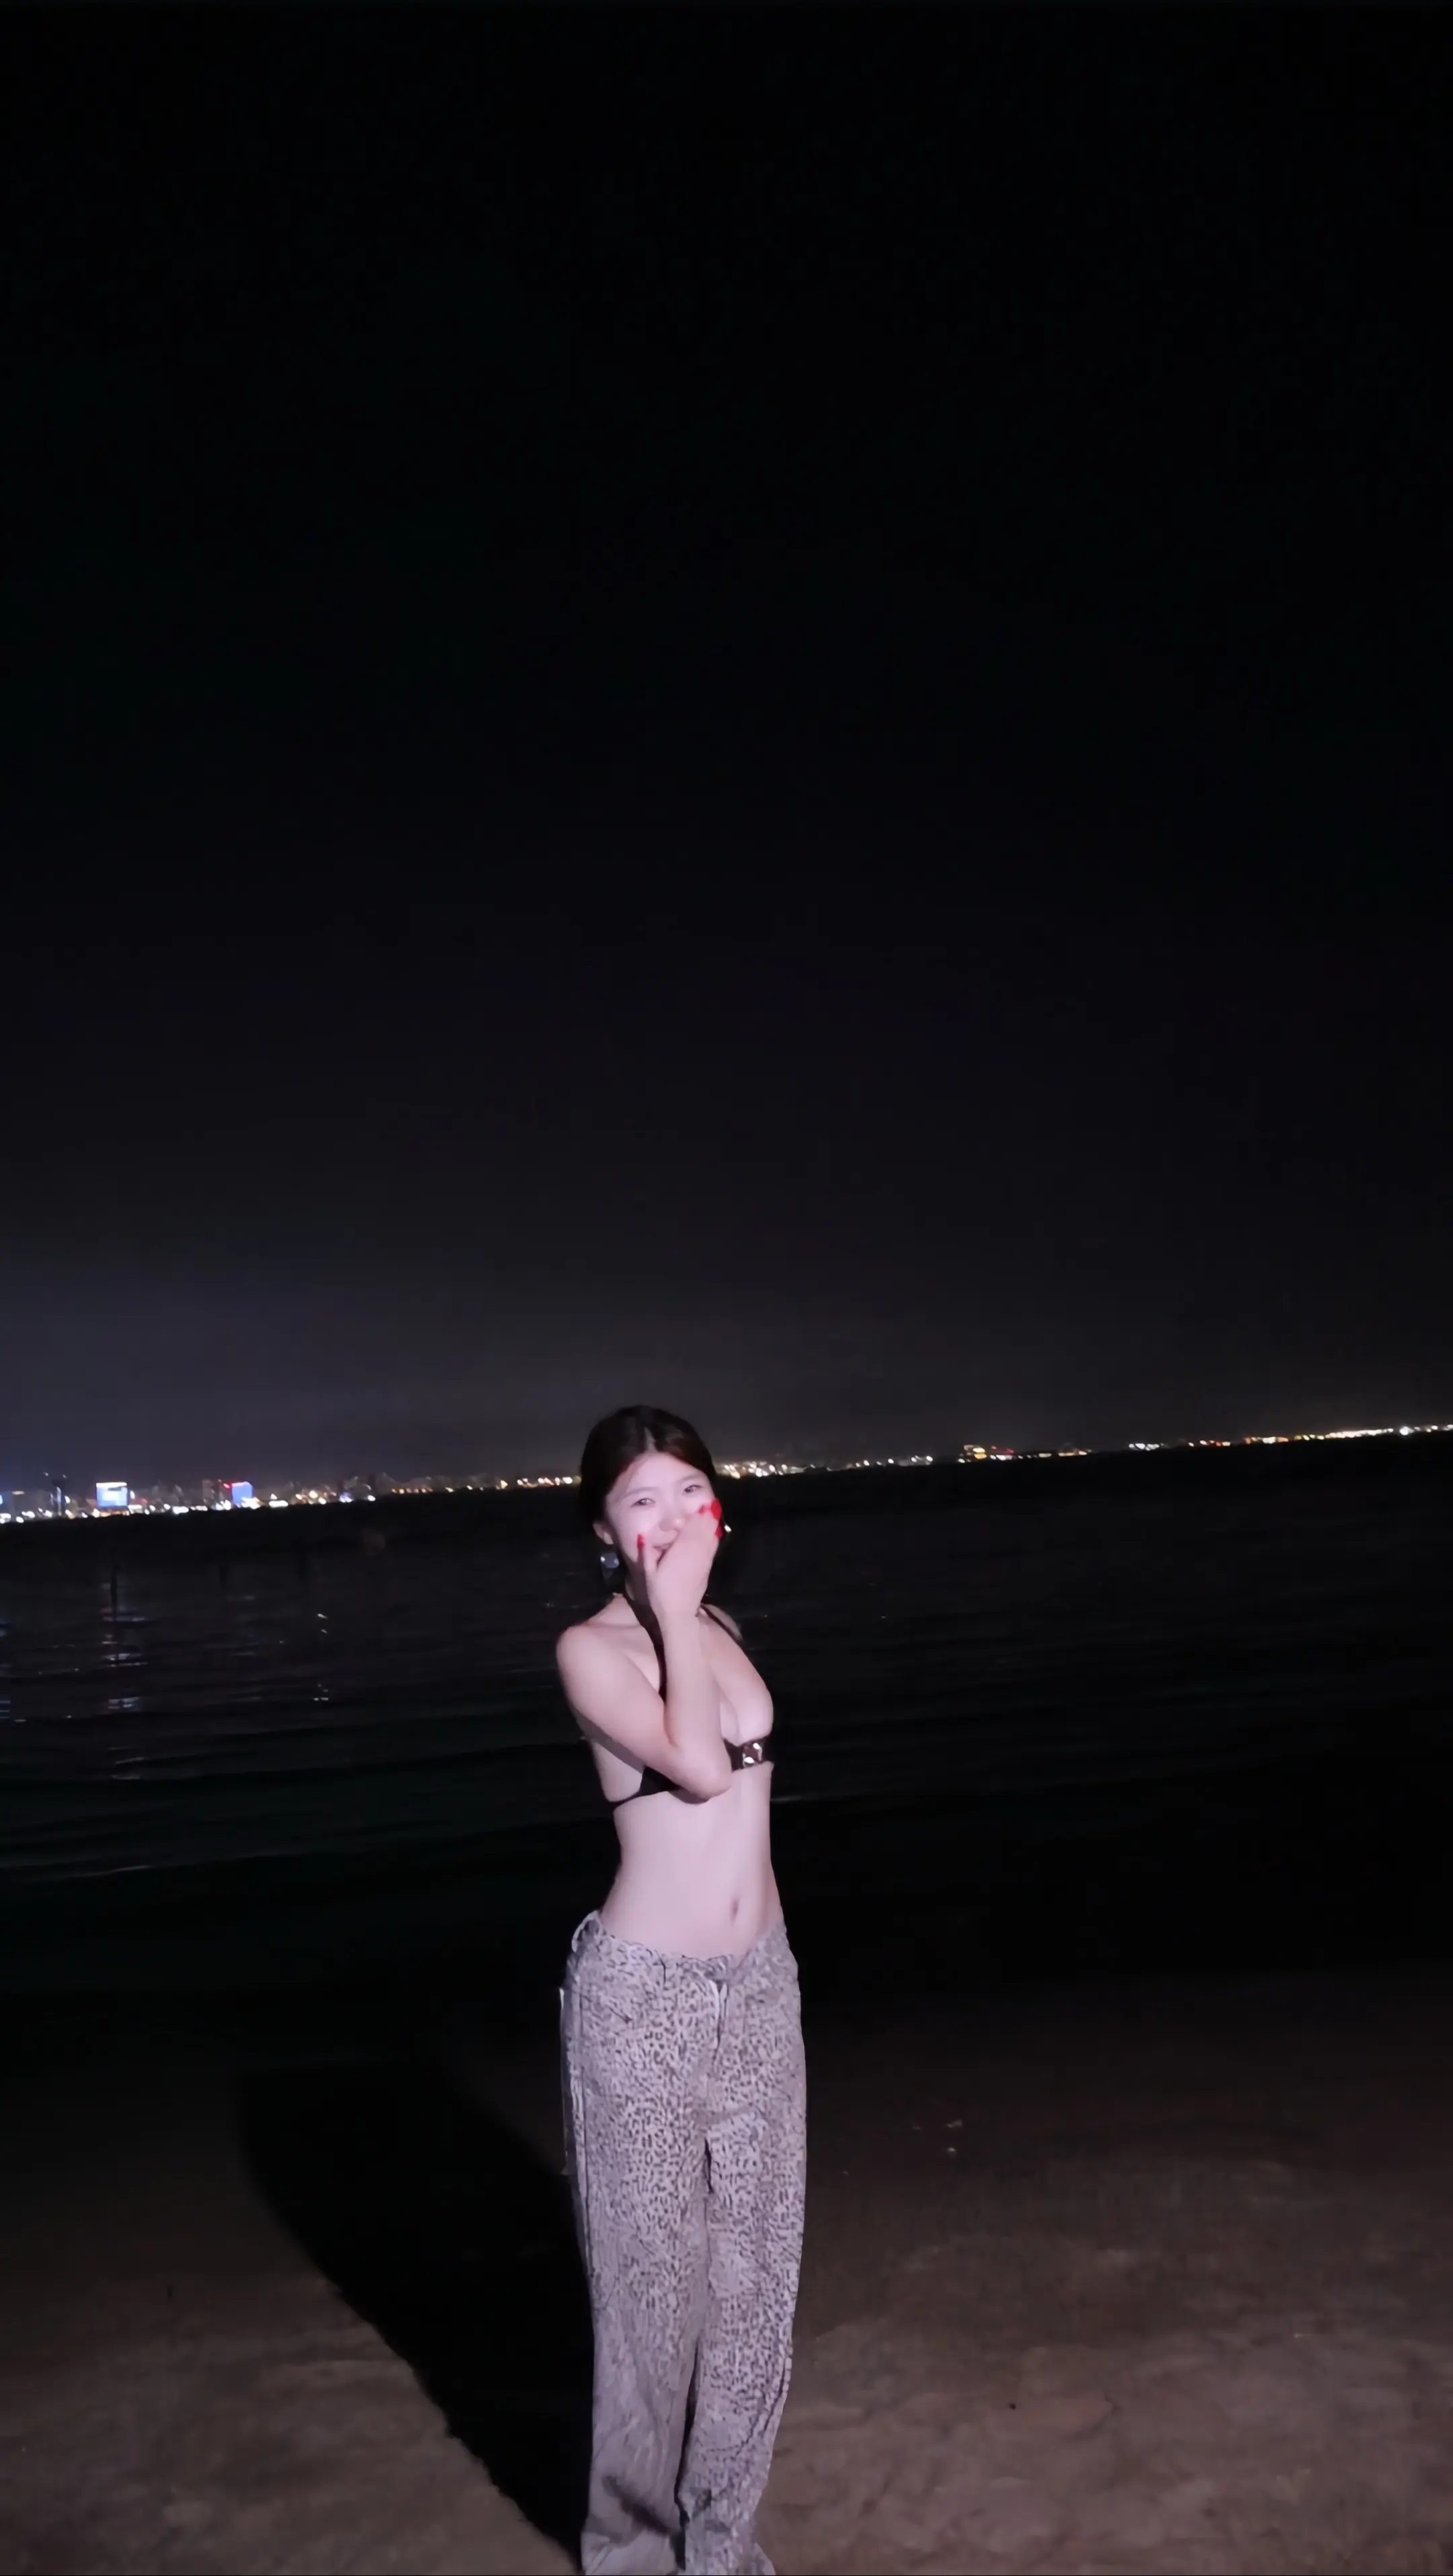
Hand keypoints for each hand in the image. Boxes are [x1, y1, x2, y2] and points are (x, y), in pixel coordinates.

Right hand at [636, 1502, 719, 1624]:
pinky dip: (714, 1538)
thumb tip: (643, 1536)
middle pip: (702, 1532)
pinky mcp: (707, 1569)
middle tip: (710, 1503)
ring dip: (712, 1525)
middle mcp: (694, 1555)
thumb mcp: (648, 1575)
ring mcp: (703, 1562)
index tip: (701, 1506)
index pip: (690, 1532)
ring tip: (714, 1511)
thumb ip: (646, 1554)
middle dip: (706, 1518)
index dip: (696, 1519)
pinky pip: (712, 1549)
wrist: (679, 1614)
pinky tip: (714, 1531)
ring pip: (710, 1539)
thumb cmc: (660, 1594)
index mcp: (679, 1554)